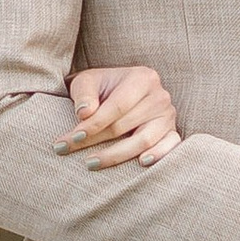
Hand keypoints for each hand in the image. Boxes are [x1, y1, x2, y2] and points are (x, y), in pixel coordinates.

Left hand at [61, 62, 182, 167]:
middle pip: (126, 125)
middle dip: (95, 140)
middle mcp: (160, 96)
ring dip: (116, 155)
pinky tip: (141, 163)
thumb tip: (84, 114)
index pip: (118, 106)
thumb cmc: (100, 88)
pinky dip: (158, 155)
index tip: (73, 136)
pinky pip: (170, 146)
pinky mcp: (171, 132)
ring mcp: (168, 116)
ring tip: (91, 163)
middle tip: (68, 149)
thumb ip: (84, 95)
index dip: (95, 124)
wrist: (116, 92)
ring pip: (144, 140)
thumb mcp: (86, 82)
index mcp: (142, 78)